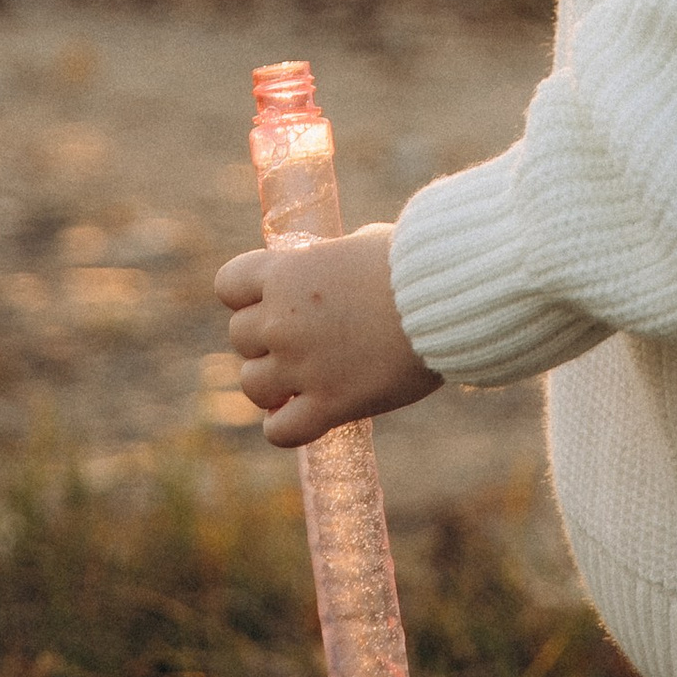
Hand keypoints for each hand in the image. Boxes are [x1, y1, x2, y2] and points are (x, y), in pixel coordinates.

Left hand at [211, 225, 442, 447]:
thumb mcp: (362, 245)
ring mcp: (301, 365)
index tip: (271, 302)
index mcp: (286, 272)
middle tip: (301, 343)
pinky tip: (307, 416)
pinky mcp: (328, 404)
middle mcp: (282, 320)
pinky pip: (280, 431)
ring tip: (303, 382)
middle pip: (239, 338)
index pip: (228, 285)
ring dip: (273, 385)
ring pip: (253, 386)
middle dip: (265, 341)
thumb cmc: (416, 263)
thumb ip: (332, 262)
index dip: (247, 296)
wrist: (448, 298)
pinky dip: (286, 428)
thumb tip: (332, 265)